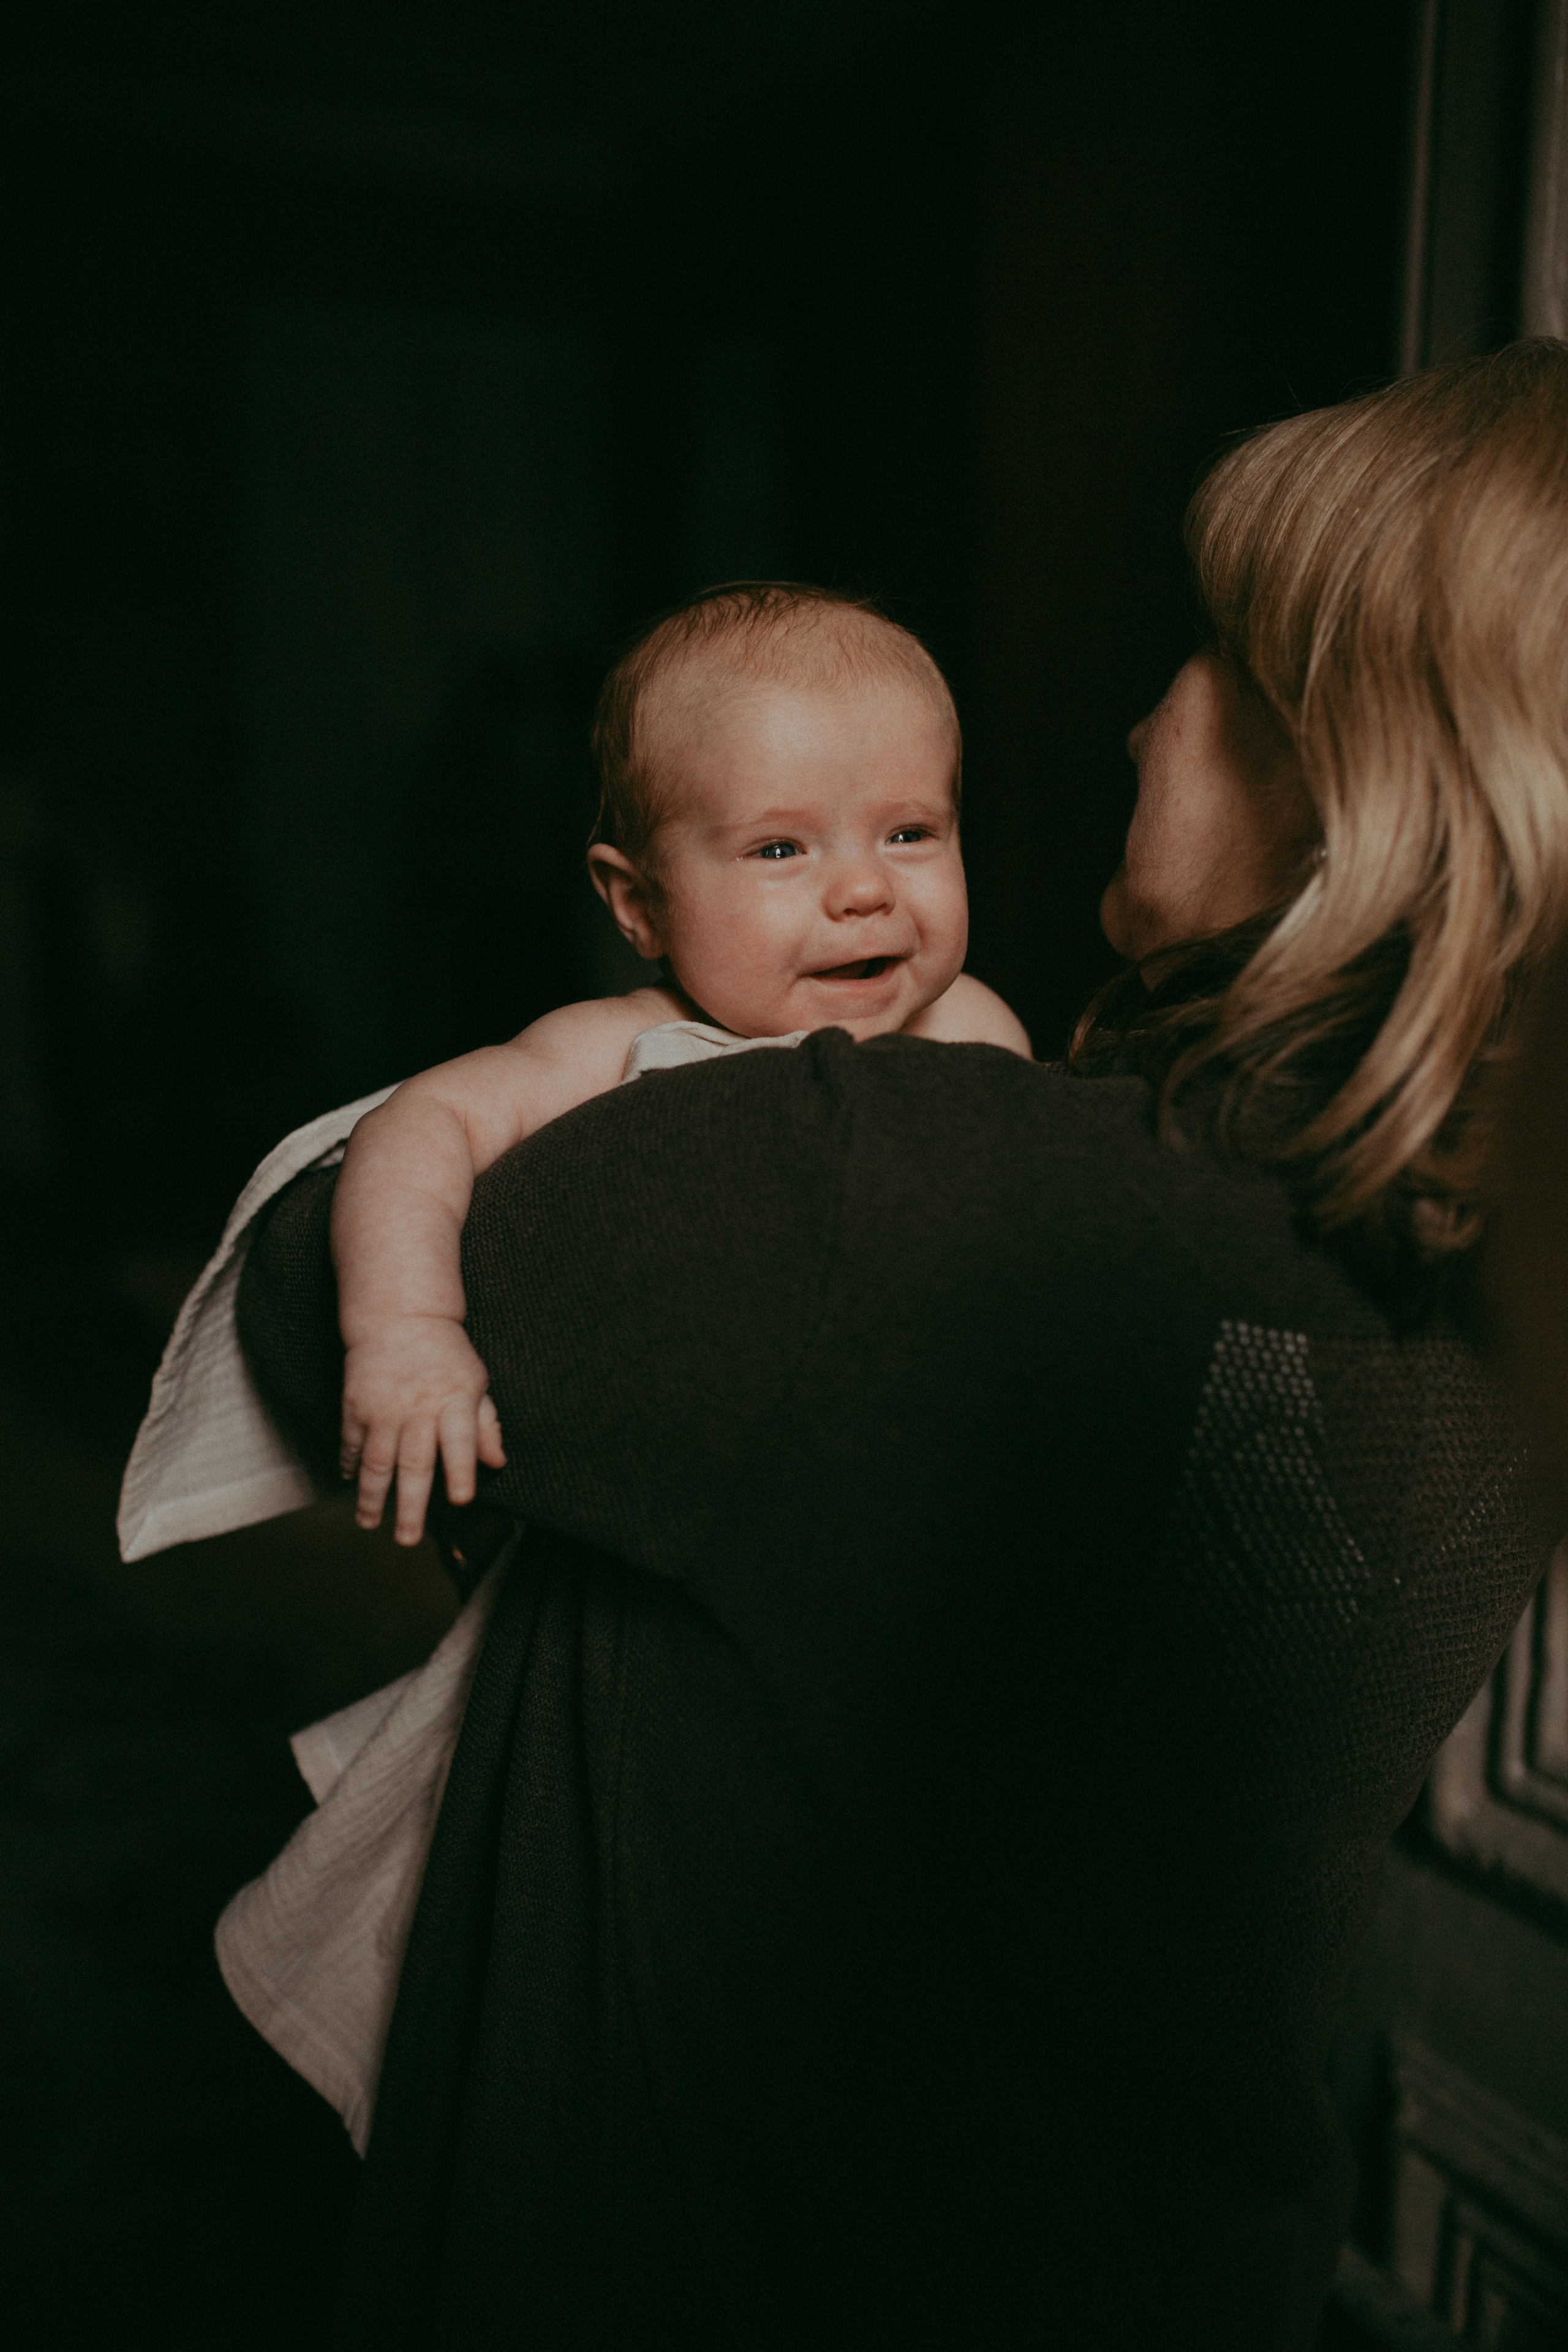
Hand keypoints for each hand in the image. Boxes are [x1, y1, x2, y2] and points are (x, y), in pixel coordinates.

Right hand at [340, 1315, 506, 1546]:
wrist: (399, 1316)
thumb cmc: (445, 1354)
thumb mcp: (475, 1382)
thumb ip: (485, 1425)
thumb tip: (497, 1463)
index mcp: (455, 1402)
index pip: (460, 1443)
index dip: (461, 1471)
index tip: (460, 1500)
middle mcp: (418, 1409)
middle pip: (414, 1464)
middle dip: (411, 1505)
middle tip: (408, 1539)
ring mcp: (383, 1408)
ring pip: (376, 1461)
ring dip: (372, 1497)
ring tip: (370, 1524)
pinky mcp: (355, 1404)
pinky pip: (351, 1443)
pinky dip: (350, 1466)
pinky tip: (351, 1483)